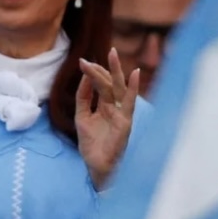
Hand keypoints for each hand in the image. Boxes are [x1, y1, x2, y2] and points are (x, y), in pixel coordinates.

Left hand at [76, 48, 140, 189]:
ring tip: (112, 53)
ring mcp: (121, 113)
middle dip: (107, 66)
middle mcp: (115, 107)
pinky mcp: (126, 122)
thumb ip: (84, 98)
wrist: (97, 167)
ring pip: (118, 88)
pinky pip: (129, 102)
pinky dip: (133, 88)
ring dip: (115, 70)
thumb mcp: (83, 117)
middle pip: (111, 82)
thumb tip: (84, 77)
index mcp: (105, 106)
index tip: (82, 62)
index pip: (101, 85)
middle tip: (105, 51)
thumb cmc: (92, 145)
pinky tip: (135, 74)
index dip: (93, 73)